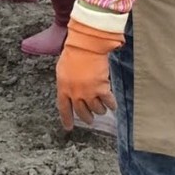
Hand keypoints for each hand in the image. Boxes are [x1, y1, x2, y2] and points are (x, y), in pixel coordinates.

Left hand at [56, 15, 121, 130]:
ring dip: (99, 111)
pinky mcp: (101, 89)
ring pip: (96, 109)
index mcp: (63, 88)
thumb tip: (68, 92)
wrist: (85, 47)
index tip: (69, 128)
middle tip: (90, 120)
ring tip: (101, 110)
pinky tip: (112, 105)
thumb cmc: (73, 54)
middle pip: (82, 112)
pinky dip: (111, 104)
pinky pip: (108, 102)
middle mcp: (75, 94)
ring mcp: (89, 93)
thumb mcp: (62, 70)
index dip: (67, 119)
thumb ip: (65, 83)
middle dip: (87, 118)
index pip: (64, 109)